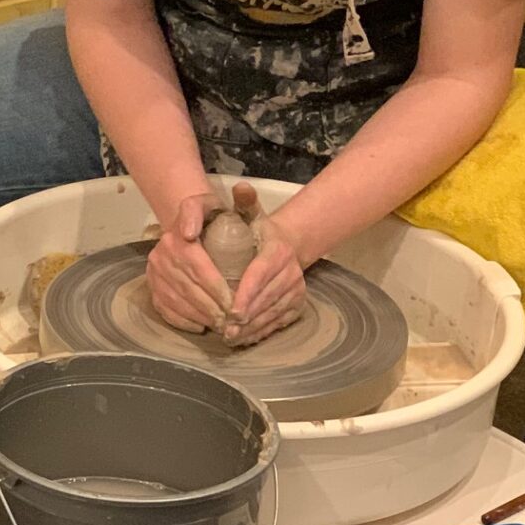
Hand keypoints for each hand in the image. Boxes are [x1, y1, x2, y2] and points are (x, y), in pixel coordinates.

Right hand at [145, 192, 234, 332]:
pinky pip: (165, 310)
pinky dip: (183, 321)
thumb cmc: (208, 217)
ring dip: (200, 316)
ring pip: (177, 302)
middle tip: (232, 320)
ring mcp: (153, 274)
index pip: (198, 268)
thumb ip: (201, 210)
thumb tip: (188, 232)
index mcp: (175, 239)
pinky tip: (201, 326)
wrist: (188, 225)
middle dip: (212, 307)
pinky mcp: (152, 288)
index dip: (217, 288)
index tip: (235, 302)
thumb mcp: (208, 204)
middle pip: (188, 288)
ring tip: (221, 325)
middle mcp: (159, 257)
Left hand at [223, 181, 308, 344]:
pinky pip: (280, 321)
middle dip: (247, 315)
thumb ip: (243, 202)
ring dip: (253, 327)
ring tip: (232, 336)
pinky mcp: (297, 304)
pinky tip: (246, 338)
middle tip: (226, 328)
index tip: (231, 309)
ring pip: (273, 312)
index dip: (247, 293)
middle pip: (267, 298)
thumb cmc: (257, 230)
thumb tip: (240, 187)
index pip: (261, 275)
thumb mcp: (249, 212)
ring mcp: (296, 289)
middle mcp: (292, 272)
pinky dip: (263, 331)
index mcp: (278, 251)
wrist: (284, 244)